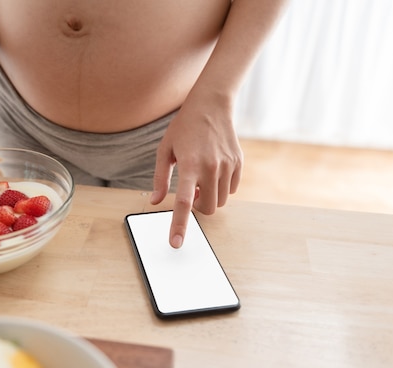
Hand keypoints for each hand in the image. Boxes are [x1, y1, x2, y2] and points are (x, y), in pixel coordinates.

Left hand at [151, 102, 242, 247]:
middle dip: (199, 208)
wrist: (211, 106)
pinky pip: (232, 189)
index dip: (179, 225)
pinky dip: (222, 188)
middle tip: (192, 192)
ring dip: (210, 197)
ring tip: (201, 179)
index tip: (176, 243)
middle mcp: (211, 167)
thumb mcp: (164, 150)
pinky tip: (214, 172)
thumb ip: (160, 179)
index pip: (184, 202)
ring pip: (221, 201)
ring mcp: (228, 165)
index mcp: (189, 165)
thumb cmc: (184, 128)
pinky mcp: (238, 163)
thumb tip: (154, 201)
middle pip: (208, 208)